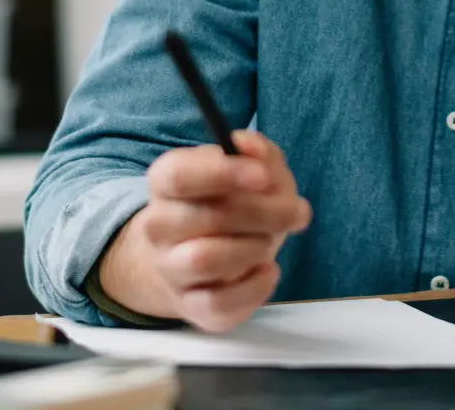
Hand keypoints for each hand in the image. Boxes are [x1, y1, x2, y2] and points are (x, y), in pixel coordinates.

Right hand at [98, 131, 311, 332]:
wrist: (194, 254)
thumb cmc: (227, 201)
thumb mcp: (246, 166)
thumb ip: (255, 150)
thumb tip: (252, 148)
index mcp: (166, 180)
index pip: (180, 175)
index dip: (223, 173)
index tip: (262, 176)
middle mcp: (158, 225)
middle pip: (206, 217)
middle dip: (263, 212)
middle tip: (295, 211)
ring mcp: (170, 268)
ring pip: (206, 260)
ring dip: (253, 248)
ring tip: (269, 240)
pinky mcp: (190, 306)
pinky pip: (219, 304)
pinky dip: (254, 288)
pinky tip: (267, 270)